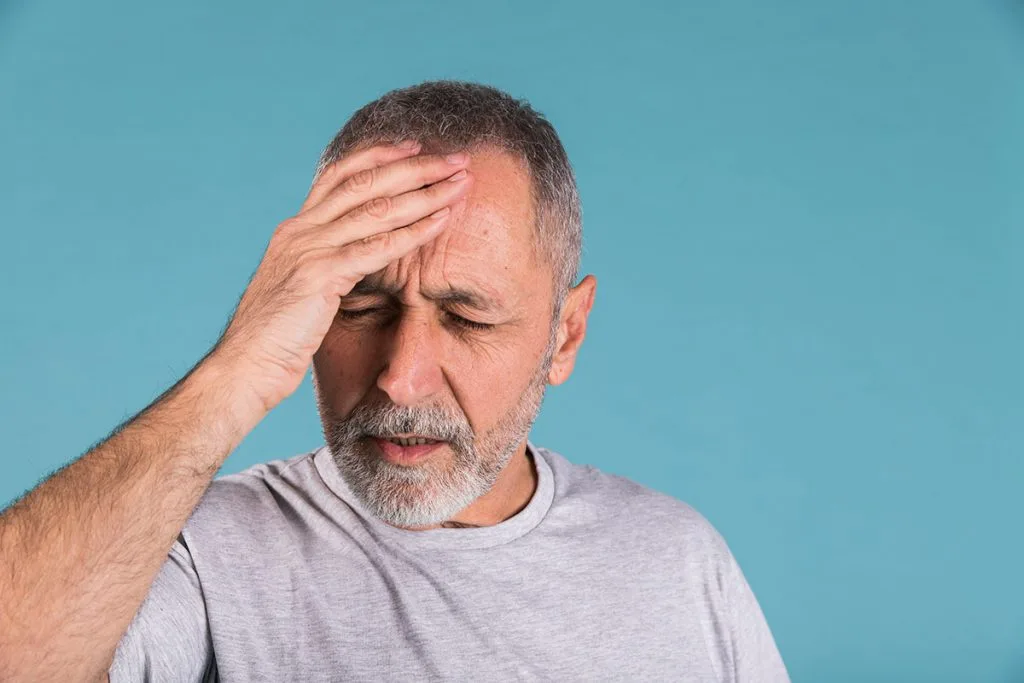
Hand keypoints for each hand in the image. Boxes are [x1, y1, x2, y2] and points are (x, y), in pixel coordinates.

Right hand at [212, 141, 472, 413]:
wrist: (243, 368)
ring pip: (375, 209)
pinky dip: (413, 232)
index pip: (340, 176)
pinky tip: (441, 222)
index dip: (379, 156)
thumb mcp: (300, 291)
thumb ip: (324, 268)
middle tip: (456, 159)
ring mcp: (307, 250)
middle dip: (415, 166)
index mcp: (295, 230)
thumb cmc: (276, 340)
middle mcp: (300, 231)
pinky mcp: (318, 276)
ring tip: (461, 183)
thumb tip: (351, 263)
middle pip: (364, 182)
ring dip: (424, 192)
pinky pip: (376, 247)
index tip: (414, 146)